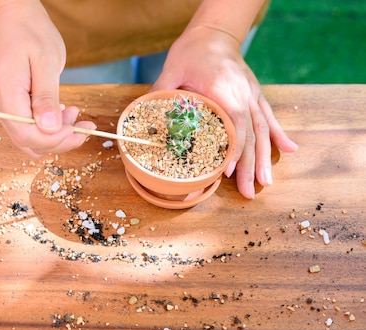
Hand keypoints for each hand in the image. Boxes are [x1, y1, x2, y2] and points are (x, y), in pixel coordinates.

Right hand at [0, 1, 94, 156]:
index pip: (26, 132)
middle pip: (26, 140)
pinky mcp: (8, 107)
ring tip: (73, 114)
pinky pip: (27, 128)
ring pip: (27, 138)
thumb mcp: (47, 62)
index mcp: (5, 91)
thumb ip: (47, 97)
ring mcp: (1, 106)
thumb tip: (50, 128)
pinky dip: (47, 128)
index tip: (78, 130)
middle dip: (58, 140)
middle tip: (83, 126)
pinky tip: (61, 113)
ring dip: (54, 135)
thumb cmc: (32, 34)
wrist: (16, 20)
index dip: (53, 139)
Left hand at [152, 25, 297, 198]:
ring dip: (265, 159)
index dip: (233, 149)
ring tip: (266, 183)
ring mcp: (253, 96)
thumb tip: (144, 114)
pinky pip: (269, 117)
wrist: (214, 33)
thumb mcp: (172, 69)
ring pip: (263, 131)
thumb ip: (161, 92)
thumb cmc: (192, 51)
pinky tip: (290, 150)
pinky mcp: (255, 96)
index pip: (234, 123)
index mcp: (224, 90)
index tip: (227, 171)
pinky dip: (278, 135)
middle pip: (251, 135)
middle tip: (250, 192)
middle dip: (250, 166)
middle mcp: (244, 95)